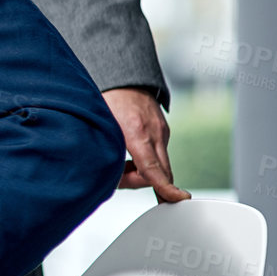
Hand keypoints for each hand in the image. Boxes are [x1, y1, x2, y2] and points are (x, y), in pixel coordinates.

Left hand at [102, 88, 189, 202]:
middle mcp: (154, 133)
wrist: (123, 76)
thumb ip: (103, 151)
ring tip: (121, 163)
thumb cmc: (106, 99)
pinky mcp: (163, 130)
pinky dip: (148, 160)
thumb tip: (107, 177)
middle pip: (160, 172)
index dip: (164, 187)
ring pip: (160, 164)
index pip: (152, 168)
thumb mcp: (98, 125)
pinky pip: (159, 153)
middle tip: (120, 179)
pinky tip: (130, 155)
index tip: (178, 199)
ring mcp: (162, 131)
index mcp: (136, 132)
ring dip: (144, 172)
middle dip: (144, 184)